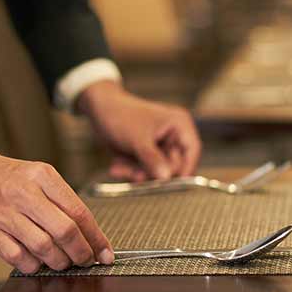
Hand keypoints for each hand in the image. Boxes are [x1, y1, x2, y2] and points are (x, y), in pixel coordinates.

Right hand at [0, 134, 113, 272]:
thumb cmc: (8, 176)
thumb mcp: (39, 175)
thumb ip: (62, 200)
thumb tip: (88, 233)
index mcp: (43, 177)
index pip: (79, 211)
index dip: (96, 237)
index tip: (105, 252)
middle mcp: (25, 194)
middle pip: (65, 231)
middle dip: (82, 253)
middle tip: (87, 260)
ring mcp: (6, 215)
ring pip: (44, 248)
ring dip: (60, 262)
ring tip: (65, 262)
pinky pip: (20, 259)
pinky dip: (35, 265)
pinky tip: (40, 260)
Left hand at [78, 81, 201, 180]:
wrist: (99, 109)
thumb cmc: (120, 115)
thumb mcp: (137, 140)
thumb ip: (152, 159)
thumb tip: (166, 177)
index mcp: (179, 124)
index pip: (192, 150)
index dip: (184, 168)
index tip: (170, 183)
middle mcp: (173, 135)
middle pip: (174, 165)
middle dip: (152, 173)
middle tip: (135, 176)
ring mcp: (160, 145)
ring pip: (157, 171)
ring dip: (138, 173)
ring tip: (120, 168)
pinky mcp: (148, 153)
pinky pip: (145, 170)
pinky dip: (131, 170)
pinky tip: (117, 166)